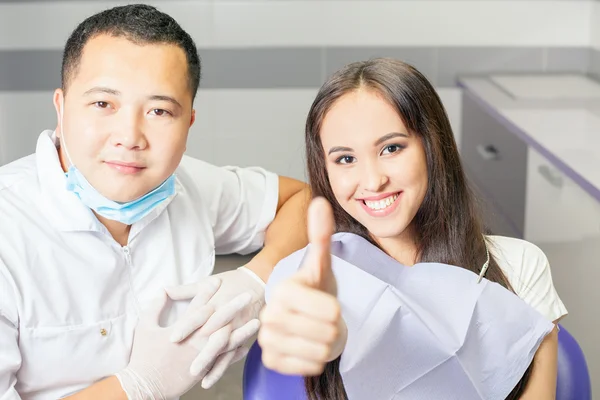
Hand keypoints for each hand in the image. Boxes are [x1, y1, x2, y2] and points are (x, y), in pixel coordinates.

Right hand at [114, 277, 252, 399]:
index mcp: (181, 328)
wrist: (145, 384)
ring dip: (242, 330)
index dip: (208, 291)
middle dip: (233, 305)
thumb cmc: (144, 355)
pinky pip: (222, 360)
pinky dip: (234, 354)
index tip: (219, 280)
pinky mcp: (202, 370)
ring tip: (256, 320)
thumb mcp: (145, 326)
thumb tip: (163, 290)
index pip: (198, 305)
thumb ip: (155, 307)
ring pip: (225, 340)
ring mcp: (200, 355)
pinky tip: (246, 346)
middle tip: (247, 294)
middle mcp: (194, 340)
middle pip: (217, 319)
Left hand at [165, 266, 264, 387]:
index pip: (199, 315)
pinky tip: (207, 381)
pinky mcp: (241, 338)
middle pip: (214, 336)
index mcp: (216, 302)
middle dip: (202, 352)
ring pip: (223, 349)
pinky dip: (220, 369)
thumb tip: (165, 290)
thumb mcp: (206, 283)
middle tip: (188, 366)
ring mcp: (235, 328)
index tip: (172, 338)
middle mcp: (226, 317)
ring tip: (197, 376)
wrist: (258, 282)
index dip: (187, 326)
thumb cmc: (230, 282)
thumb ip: (185, 290)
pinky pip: (230, 356)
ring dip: (210, 363)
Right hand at [258, 197, 346, 375]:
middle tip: (320, 319)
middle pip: (327, 333)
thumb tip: (320, 202)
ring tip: (315, 331)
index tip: (324, 303)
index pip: (331, 311)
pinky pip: (310, 367)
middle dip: (331, 328)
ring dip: (324, 344)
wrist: (306, 320)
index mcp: (283, 290)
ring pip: (320, 352)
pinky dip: (315, 360)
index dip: (335, 310)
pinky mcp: (271, 361)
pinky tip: (306, 346)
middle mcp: (269, 315)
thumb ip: (321, 235)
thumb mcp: (322, 265)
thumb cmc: (317, 292)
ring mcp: (267, 340)